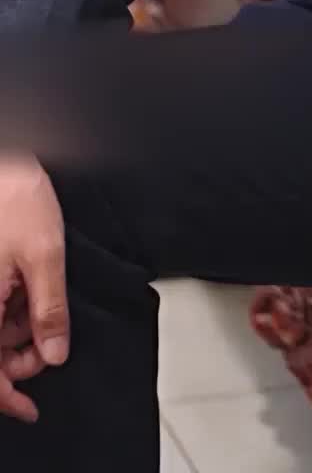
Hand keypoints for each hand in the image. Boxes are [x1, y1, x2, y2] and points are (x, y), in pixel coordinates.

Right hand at [0, 157, 67, 422]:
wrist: (4, 156)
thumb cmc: (14, 195)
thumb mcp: (44, 255)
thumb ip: (49, 310)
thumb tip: (53, 355)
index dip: (8, 397)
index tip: (30, 408)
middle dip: (21, 357)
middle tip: (52, 345)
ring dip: (19, 331)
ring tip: (44, 307)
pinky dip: (13, 308)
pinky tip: (31, 290)